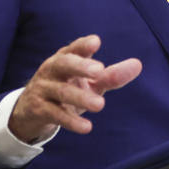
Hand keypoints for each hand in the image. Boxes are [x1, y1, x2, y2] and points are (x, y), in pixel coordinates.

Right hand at [8, 34, 141, 142]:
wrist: (31, 110)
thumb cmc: (66, 89)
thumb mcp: (88, 83)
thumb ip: (111, 75)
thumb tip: (138, 64)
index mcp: (64, 59)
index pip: (73, 49)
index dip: (83, 45)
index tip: (96, 42)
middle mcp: (52, 70)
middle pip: (64, 64)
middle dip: (80, 66)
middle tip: (99, 71)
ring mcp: (44, 89)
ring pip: (62, 91)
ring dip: (81, 97)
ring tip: (101, 104)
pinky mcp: (39, 109)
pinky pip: (55, 114)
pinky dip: (71, 121)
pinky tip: (87, 127)